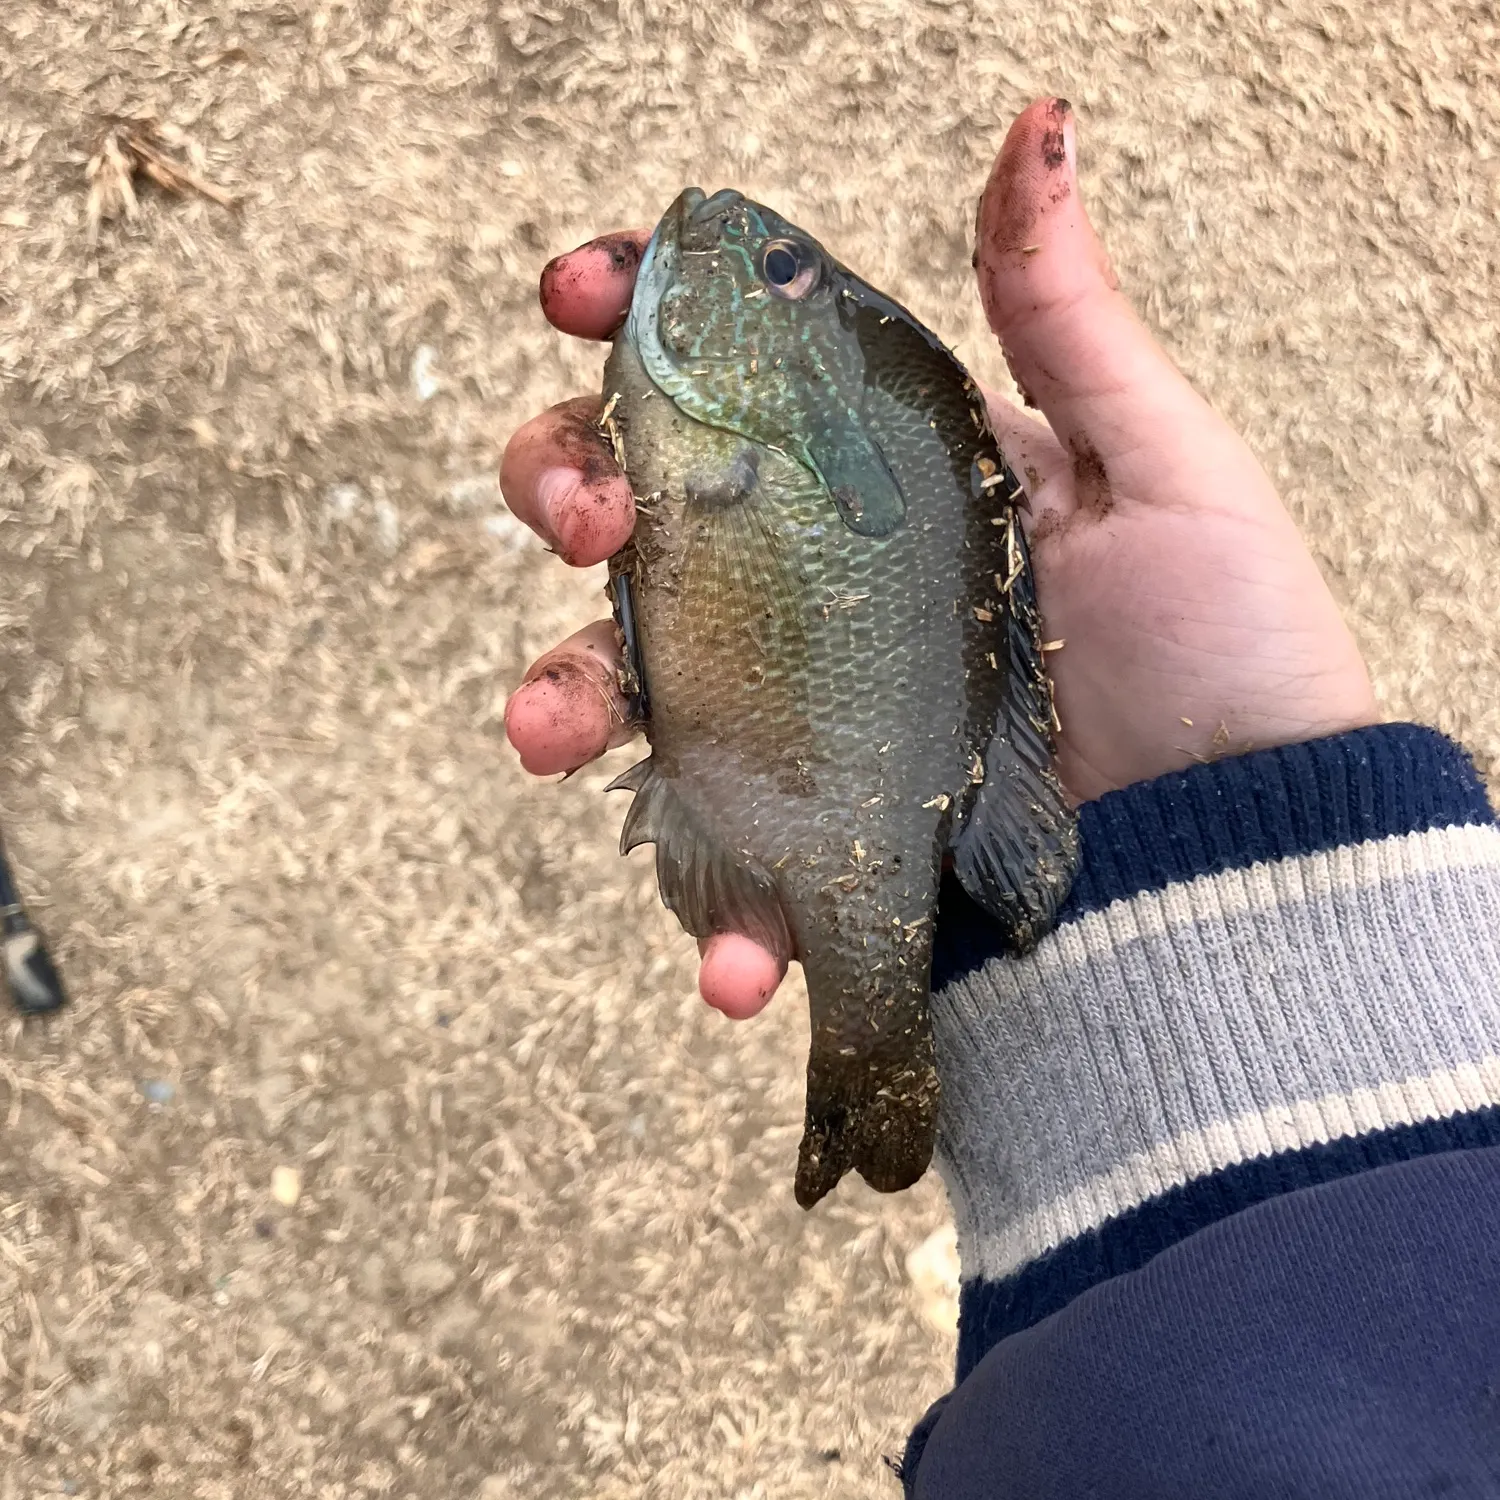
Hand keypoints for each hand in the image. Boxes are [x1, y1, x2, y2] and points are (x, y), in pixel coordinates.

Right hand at [501, 98, 1378, 1019]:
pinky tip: (739, 958)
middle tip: (585, 519)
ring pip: (629, 688)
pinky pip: (717, 869)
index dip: (633, 327)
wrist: (1244, 855)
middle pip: (636, 521)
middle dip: (562, 489)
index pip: (726, 387)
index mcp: (877, 487)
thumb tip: (1036, 125)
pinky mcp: (811, 844)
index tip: (584, 292)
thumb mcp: (1158, 468)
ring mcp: (800, 722)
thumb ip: (1064, 318)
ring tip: (546, 737)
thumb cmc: (1224, 653)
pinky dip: (711, 917)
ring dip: (561, 703)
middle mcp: (815, 594)